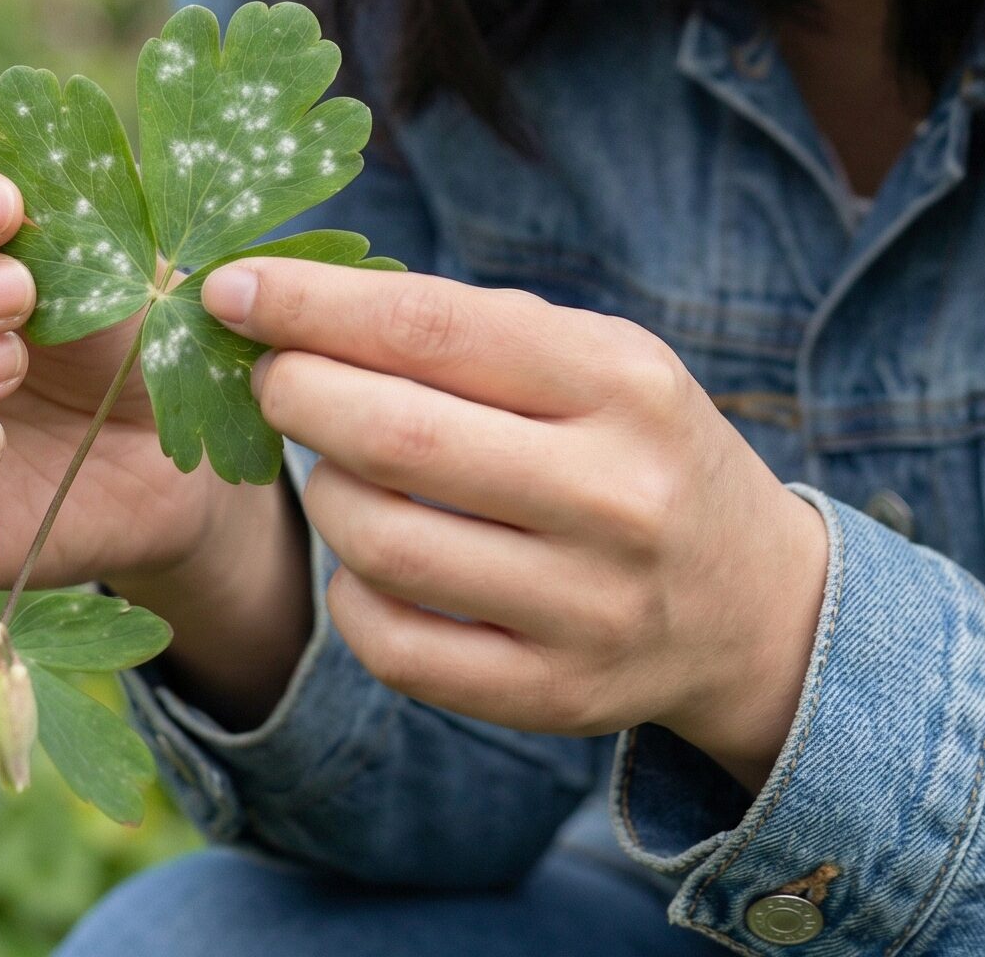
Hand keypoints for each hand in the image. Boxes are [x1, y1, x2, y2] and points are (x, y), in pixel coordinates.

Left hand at [200, 254, 830, 794]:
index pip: (432, 326)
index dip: (312, 305)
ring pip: (380, 543)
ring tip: (335, 462)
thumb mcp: (595, 355)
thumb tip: (298, 302)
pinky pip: (394, 645)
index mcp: (622, 381)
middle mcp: (613, 494)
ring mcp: (586, 607)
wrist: (752, 601)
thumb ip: (467, 328)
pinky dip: (350, 589)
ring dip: (322, 491)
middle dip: (296, 393)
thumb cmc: (637, 443)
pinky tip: (366, 554)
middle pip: (394, 436)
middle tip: (268, 378)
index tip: (232, 289)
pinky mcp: (552, 696)